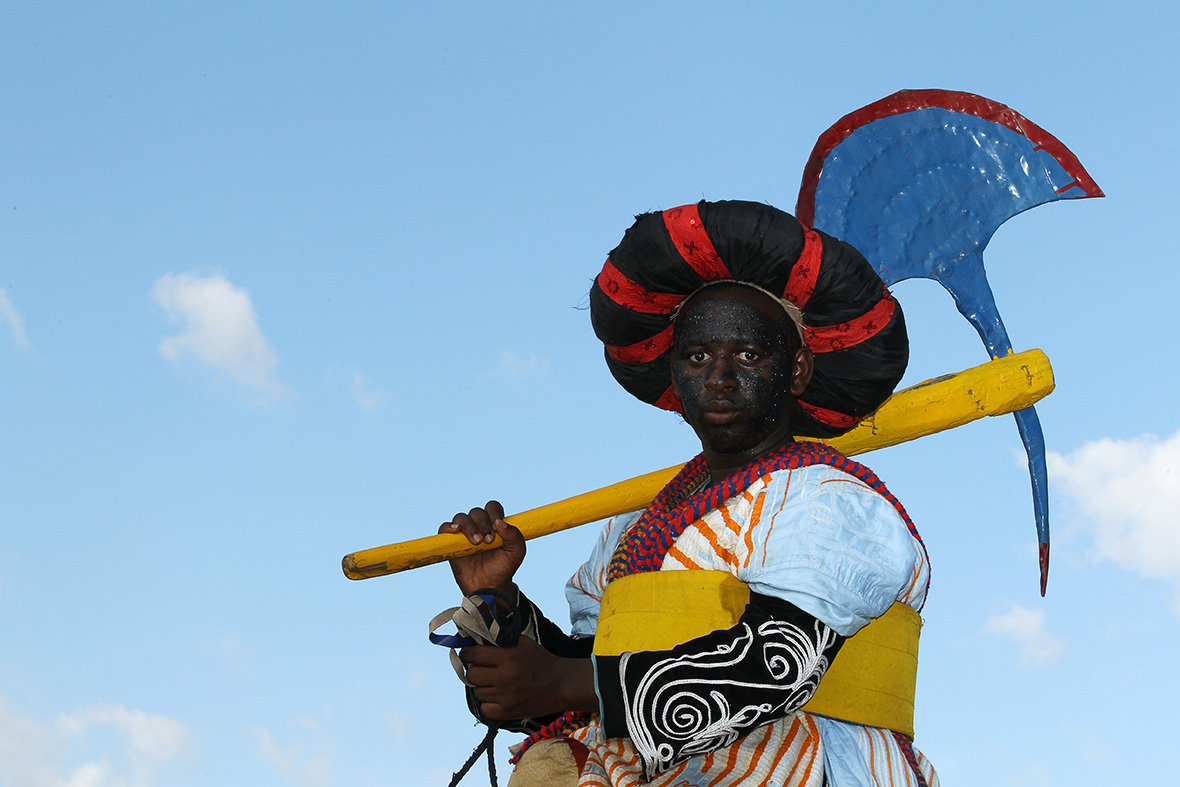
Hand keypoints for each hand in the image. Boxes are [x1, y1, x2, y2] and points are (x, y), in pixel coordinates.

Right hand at [438, 501, 525, 595]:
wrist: (489, 587)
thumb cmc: (503, 568)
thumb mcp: (516, 553)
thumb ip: (515, 536)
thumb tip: (500, 523)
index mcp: (495, 524)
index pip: (493, 507)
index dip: (494, 513)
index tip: (497, 526)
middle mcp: (479, 526)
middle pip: (477, 512)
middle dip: (483, 524)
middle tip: (488, 541)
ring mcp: (464, 533)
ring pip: (461, 518)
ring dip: (469, 527)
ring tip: (477, 542)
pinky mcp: (451, 543)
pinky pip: (444, 528)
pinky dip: (448, 526)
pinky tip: (456, 530)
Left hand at [461, 636, 595, 719]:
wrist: (561, 685)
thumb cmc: (542, 661)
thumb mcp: (524, 643)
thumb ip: (503, 640)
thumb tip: (481, 637)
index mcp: (508, 658)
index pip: (474, 655)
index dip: (467, 653)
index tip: (468, 654)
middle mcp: (504, 678)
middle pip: (471, 675)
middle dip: (473, 670)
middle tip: (480, 668)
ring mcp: (505, 697)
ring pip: (477, 692)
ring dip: (482, 687)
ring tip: (492, 683)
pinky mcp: (508, 712)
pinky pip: (485, 709)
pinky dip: (488, 703)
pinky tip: (496, 697)